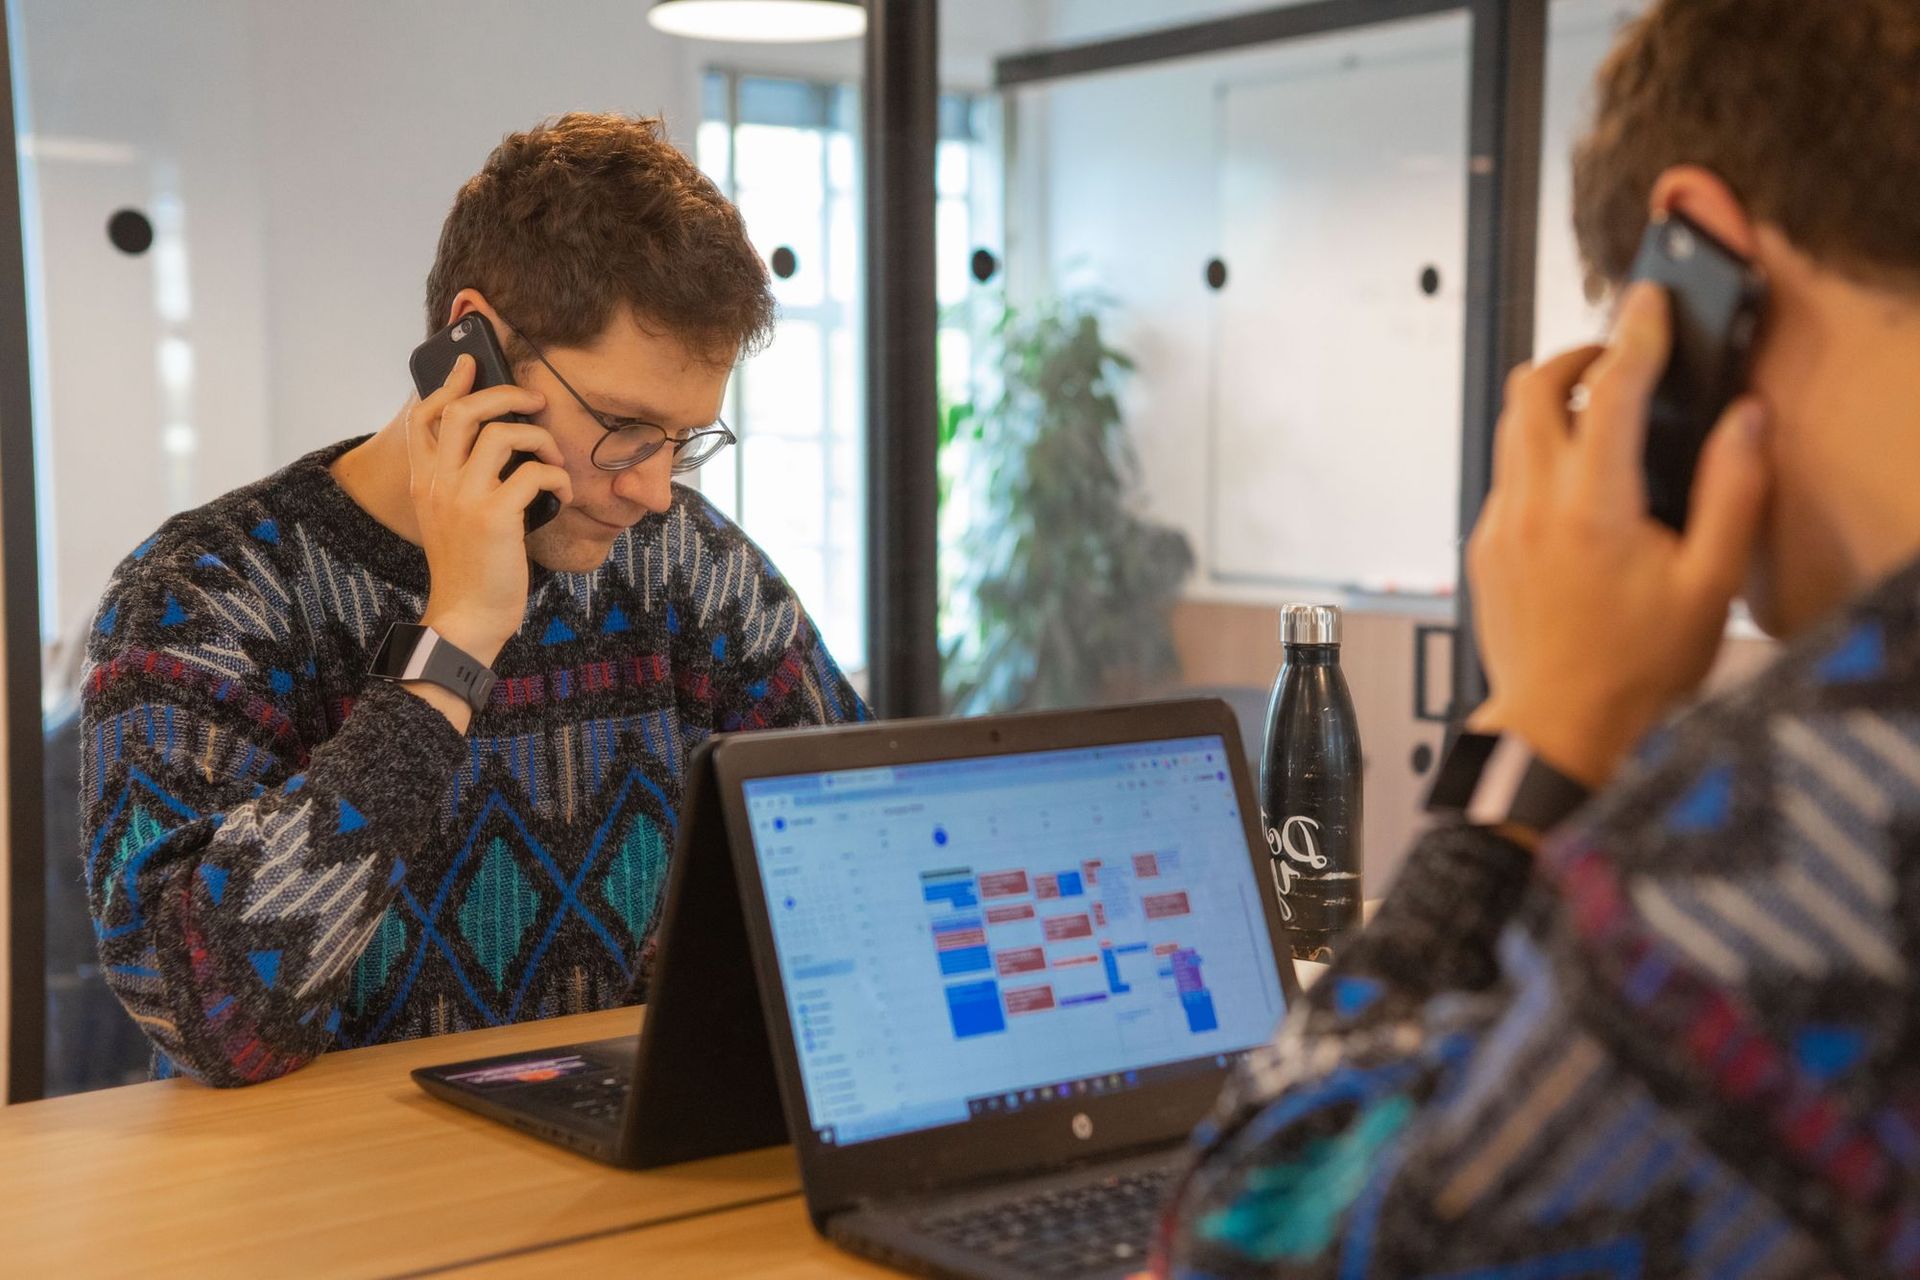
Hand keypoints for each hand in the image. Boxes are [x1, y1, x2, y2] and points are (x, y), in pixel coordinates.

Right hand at [405, 353, 571, 669]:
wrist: (467, 617)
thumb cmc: (469, 568)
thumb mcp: (450, 517)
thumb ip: (460, 481)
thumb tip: (496, 444)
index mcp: (424, 481)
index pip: (424, 417)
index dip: (449, 384)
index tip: (470, 364)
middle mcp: (437, 483)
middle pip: (462, 410)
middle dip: (503, 394)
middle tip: (534, 400)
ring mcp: (464, 497)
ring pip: (502, 434)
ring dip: (540, 438)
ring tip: (554, 457)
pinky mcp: (495, 516)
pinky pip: (534, 472)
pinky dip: (556, 475)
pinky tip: (562, 491)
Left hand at [1465, 281, 1769, 787]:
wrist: (1558, 732)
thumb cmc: (1636, 672)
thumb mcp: (1710, 587)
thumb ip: (1733, 493)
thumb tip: (1744, 419)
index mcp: (1593, 508)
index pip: (1609, 391)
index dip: (1635, 333)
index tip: (1649, 298)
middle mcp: (1531, 506)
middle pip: (1532, 389)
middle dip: (1576, 357)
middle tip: (1620, 359)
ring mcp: (1497, 525)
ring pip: (1509, 429)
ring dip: (1550, 404)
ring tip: (1600, 415)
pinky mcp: (1481, 548)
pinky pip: (1504, 476)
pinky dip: (1536, 456)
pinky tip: (1578, 488)